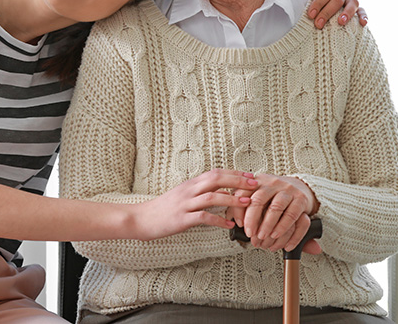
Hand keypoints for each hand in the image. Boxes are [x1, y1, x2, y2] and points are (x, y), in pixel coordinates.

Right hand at [133, 169, 257, 240]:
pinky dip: (219, 220)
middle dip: (238, 181)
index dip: (234, 173)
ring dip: (233, 199)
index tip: (250, 175)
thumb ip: (201, 192)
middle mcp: (189, 190)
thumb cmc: (163, 209)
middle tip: (255, 184)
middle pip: (217, 179)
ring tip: (248, 203)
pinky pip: (203, 217)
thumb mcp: (182, 195)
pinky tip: (229, 224)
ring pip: (212, 197)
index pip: (216, 173)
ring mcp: (185, 204)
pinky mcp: (182, 219)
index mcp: (190, 184)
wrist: (141, 218)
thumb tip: (223, 192)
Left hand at [238, 174, 319, 251]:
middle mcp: (272, 183)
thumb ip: (243, 204)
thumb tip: (228, 218)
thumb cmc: (274, 196)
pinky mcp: (301, 199)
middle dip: (253, 220)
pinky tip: (279, 238)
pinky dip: (285, 229)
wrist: (301, 187)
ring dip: (268, 225)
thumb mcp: (258, 194)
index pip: (243, 193)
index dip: (239, 210)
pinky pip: (292, 216)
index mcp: (258, 181)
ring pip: (276, 208)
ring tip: (264, 237)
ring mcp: (287, 190)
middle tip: (251, 234)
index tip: (239, 225)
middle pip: (259, 200)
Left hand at [298, 0, 367, 28]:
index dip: (319, 1)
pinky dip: (363, 15)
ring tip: (340, 22)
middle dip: (327, 12)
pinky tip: (363, 23)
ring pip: (353, 2)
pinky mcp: (354, 7)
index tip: (311, 14)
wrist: (305, 0)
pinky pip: (361, 10)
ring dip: (348, 12)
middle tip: (318, 24)